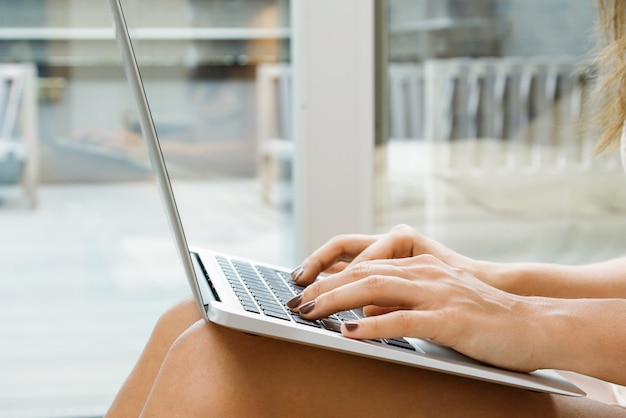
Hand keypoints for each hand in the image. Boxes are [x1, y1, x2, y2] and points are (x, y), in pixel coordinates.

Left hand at [288, 254, 550, 371]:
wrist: (533, 324)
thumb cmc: (482, 318)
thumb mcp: (434, 303)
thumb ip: (400, 302)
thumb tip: (362, 312)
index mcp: (419, 267)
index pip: (364, 266)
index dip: (330, 276)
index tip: (303, 290)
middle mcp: (424, 274)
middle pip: (363, 274)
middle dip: (324, 288)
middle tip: (295, 303)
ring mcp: (437, 294)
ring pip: (376, 290)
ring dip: (338, 301)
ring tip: (310, 312)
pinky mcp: (451, 318)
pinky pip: (405, 320)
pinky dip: (374, 326)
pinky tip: (350, 333)